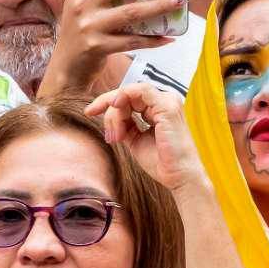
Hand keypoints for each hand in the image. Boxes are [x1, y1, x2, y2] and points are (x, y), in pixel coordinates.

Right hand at [39, 0, 189, 96]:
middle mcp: (81, 5)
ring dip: (159, 5)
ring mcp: (89, 27)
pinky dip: (152, 40)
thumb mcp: (82, 6)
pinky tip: (169, 37)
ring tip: (180, 0)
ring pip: (131, 12)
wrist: (65, 70)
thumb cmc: (81, 34)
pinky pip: (132, 41)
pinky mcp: (98, 47)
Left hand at [85, 83, 204, 192]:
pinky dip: (124, 95)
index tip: (89, 112)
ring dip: (116, 111)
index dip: (107, 103)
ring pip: (130, 93)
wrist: (179, 177)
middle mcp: (163, 102)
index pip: (128, 98)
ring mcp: (167, 102)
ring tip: (117, 136)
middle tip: (108, 134)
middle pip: (126, 94)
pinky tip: (115, 105)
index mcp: (157, 109)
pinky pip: (140, 90)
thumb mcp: (135, 140)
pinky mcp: (167, 106)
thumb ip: (124, 125)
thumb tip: (110, 116)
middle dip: (109, 109)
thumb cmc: (162, 162)